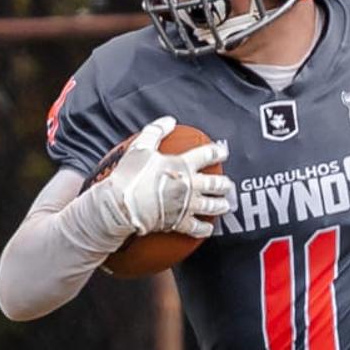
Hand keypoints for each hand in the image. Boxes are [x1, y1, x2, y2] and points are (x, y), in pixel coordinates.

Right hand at [99, 115, 230, 237]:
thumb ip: (156, 131)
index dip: (217, 152)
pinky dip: (205, 228)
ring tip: (225, 205)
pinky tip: (209, 228)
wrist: (122, 205)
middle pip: (214, 183)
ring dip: (220, 205)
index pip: (206, 155)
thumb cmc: (130, 175)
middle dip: (224, 183)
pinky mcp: (179, 222)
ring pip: (211, 206)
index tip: (223, 152)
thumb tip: (169, 120)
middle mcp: (189, 185)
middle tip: (228, 184)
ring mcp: (186, 205)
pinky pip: (197, 227)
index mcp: (182, 165)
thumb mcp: (140, 147)